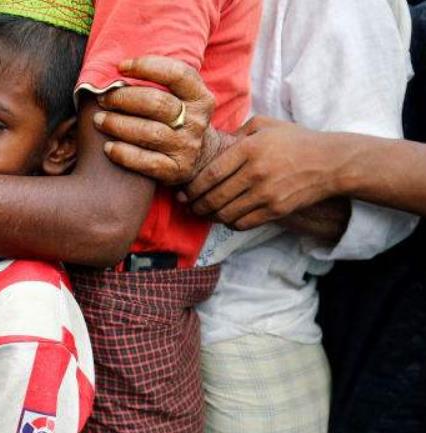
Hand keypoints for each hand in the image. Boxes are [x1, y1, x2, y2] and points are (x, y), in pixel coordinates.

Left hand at [91, 55, 218, 184]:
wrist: (200, 158)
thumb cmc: (176, 120)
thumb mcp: (179, 98)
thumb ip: (159, 83)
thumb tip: (118, 70)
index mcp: (200, 97)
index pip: (176, 74)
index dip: (147, 66)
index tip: (121, 67)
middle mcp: (197, 122)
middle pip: (157, 103)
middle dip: (124, 98)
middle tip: (103, 98)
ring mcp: (188, 147)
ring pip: (150, 132)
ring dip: (118, 125)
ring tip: (99, 120)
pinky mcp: (177, 170)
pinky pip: (146, 162)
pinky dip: (124, 153)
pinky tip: (108, 147)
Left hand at [180, 116, 344, 229]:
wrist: (331, 162)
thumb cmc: (296, 141)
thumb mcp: (266, 125)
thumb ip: (238, 132)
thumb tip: (216, 145)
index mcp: (249, 148)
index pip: (211, 173)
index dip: (193, 187)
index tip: (184, 191)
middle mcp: (256, 172)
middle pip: (214, 197)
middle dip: (196, 205)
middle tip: (189, 206)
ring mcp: (266, 193)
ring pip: (226, 213)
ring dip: (210, 216)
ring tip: (204, 213)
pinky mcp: (276, 210)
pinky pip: (243, 223)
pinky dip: (230, 223)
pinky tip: (226, 218)